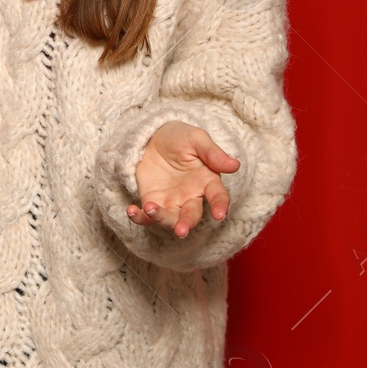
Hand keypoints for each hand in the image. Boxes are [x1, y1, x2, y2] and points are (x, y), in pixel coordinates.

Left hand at [127, 120, 240, 237]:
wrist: (153, 137)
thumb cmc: (180, 138)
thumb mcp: (195, 138)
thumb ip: (212, 153)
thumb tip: (235, 165)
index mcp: (207, 181)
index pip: (217, 196)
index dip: (220, 205)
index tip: (219, 214)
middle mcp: (191, 197)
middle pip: (192, 215)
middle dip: (186, 223)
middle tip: (181, 230)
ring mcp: (172, 202)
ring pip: (170, 219)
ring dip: (161, 219)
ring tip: (150, 208)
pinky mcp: (153, 201)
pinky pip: (147, 216)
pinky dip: (140, 217)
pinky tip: (131, 211)